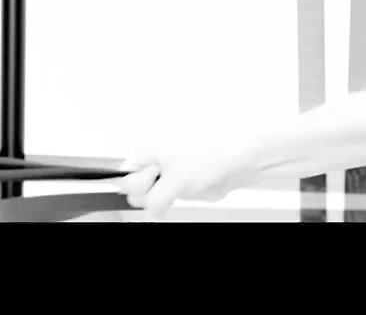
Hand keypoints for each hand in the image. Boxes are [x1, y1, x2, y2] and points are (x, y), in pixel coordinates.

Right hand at [117, 139, 250, 220]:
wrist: (242, 161)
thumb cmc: (212, 157)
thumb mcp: (175, 181)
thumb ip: (153, 200)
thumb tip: (147, 214)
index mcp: (148, 150)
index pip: (124, 175)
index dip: (138, 184)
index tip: (155, 181)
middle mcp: (155, 160)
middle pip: (137, 190)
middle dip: (157, 192)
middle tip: (175, 184)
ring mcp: (167, 173)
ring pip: (155, 198)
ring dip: (173, 197)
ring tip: (191, 183)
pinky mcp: (180, 184)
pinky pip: (173, 200)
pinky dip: (185, 197)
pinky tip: (199, 187)